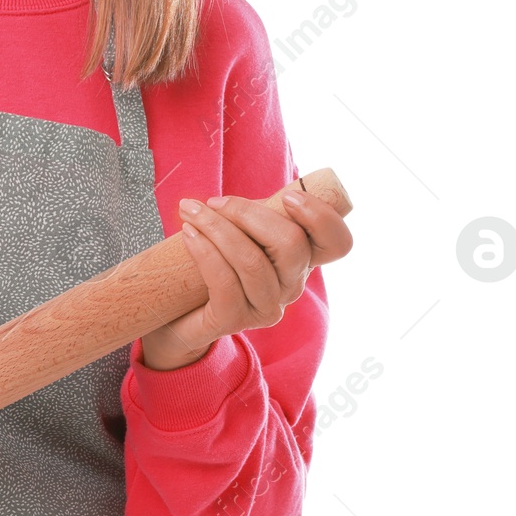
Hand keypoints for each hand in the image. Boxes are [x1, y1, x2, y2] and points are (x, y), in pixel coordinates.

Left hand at [139, 187, 352, 370]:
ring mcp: (266, 307)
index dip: (322, 218)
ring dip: (216, 228)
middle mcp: (291, 286)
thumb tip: (231, 195)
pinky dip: (204, 250)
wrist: (179, 313)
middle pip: (292, 245)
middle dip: (248, 213)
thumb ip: (251, 215)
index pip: (336, 243)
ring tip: (190, 212)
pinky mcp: (235, 320)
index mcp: (300, 260)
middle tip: (214, 202)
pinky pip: (224, 281)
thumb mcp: (239, 233)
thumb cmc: (213, 263)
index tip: (288, 197)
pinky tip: (188, 234)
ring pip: (252, 261)